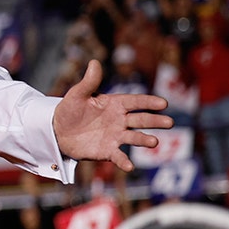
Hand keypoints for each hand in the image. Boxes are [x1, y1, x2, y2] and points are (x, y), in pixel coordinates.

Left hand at [53, 59, 173, 171]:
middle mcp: (119, 120)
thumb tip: (94, 62)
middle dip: (155, 121)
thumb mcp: (77, 95)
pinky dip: (124, 162)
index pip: (135, 102)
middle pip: (140, 119)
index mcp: (114, 104)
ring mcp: (115, 136)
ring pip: (134, 137)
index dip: (148, 102)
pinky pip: (118, 156)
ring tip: (154, 142)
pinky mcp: (107, 151)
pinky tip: (130, 167)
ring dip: (144, 140)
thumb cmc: (69, 110)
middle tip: (170, 122)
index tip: (163, 103)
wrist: (58, 132)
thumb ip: (89, 82)